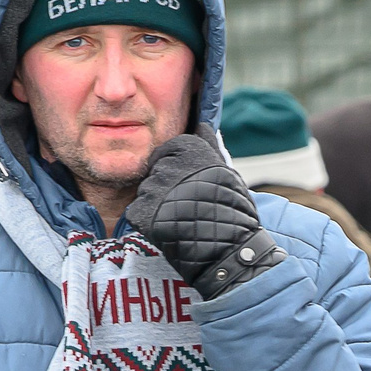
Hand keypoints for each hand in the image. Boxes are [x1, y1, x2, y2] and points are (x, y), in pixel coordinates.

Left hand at [129, 133, 282, 298]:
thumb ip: (208, 145)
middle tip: (185, 206)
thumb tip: (201, 124)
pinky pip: (137, 212)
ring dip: (157, 205)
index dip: (176, 171)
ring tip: (180, 219)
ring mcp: (153, 188)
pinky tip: (167, 229)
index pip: (167, 152)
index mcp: (187, 148)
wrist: (228, 247)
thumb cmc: (232, 208)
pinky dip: (148, 221)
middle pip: (155, 172)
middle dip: (166, 188)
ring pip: (146, 192)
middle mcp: (167, 164)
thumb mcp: (225, 169)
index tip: (188, 186)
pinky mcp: (142, 211)